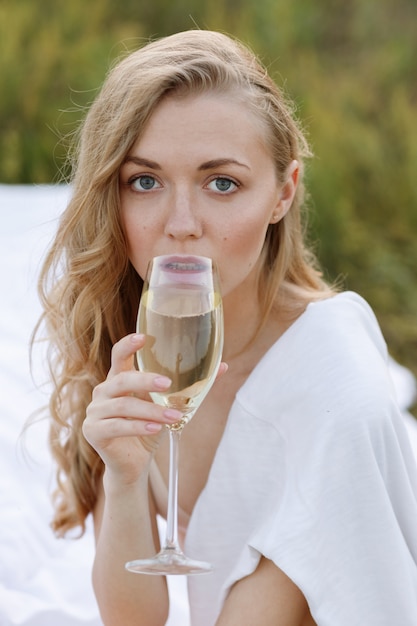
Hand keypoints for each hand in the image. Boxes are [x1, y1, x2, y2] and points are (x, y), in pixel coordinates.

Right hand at [82, 333, 182, 483]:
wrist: (133, 465)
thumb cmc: (150, 428)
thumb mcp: (169, 405)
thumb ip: (190, 386)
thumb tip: (223, 367)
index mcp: (119, 379)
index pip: (119, 356)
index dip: (128, 345)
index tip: (143, 337)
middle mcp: (103, 392)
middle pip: (121, 378)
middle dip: (145, 380)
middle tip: (168, 384)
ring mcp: (95, 412)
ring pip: (123, 405)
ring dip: (151, 410)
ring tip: (174, 417)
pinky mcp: (93, 432)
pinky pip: (116, 426)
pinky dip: (138, 426)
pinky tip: (156, 428)